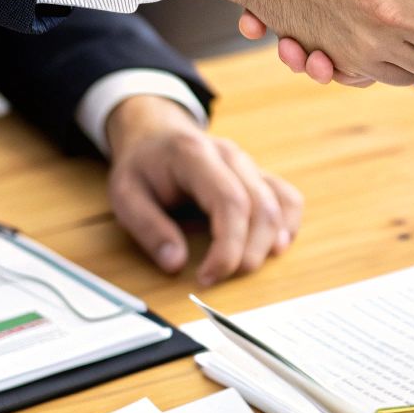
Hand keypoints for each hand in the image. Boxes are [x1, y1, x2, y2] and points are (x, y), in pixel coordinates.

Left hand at [104, 95, 303, 285]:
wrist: (155, 134)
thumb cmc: (141, 167)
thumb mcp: (125, 195)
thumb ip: (149, 229)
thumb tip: (175, 264)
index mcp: (195, 155)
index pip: (230, 201)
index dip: (228, 245)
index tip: (207, 276)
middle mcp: (231, 156)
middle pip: (261, 207)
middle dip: (249, 252)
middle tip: (221, 278)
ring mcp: (249, 164)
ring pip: (280, 203)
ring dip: (271, 242)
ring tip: (247, 267)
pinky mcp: (258, 175)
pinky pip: (287, 198)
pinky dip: (287, 225)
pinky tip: (274, 247)